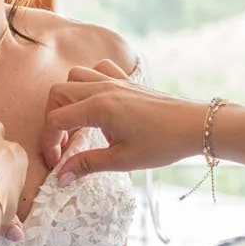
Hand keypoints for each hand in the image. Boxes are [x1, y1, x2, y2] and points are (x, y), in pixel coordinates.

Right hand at [45, 60, 208, 182]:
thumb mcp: (122, 160)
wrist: (195, 126)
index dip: (49, 142)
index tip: (56, 161)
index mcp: (98, 107)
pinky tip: (97, 101)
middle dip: (53, 118)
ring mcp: (115, 81)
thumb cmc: (162, 144)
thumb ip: (87, 164)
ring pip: (75, 76)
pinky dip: (90, 80)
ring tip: (77, 122)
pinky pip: (99, 68)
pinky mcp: (128, 81)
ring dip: (68, 98)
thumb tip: (61, 176)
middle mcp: (102, 88)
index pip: (56, 119)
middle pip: (58, 93)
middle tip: (63, 142)